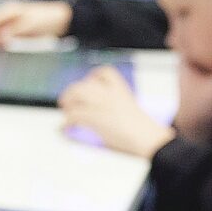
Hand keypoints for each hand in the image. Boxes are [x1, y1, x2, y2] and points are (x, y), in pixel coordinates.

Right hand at [0, 0, 73, 46]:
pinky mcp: (14, 32)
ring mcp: (10, 24)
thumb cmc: (45, 18)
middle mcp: (6, 17)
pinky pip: (3, 39)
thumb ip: (14, 31)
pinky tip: (2, 50)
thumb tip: (1, 38)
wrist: (59, 20)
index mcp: (8, 11)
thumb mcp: (29, 24)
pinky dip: (1, 45)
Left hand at [58, 66, 173, 157]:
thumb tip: (105, 119)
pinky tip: (65, 127)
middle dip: (73, 91)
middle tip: (68, 101)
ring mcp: (101, 103)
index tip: (88, 81)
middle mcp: (109, 93)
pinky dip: (66, 121)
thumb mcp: (131, 114)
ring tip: (65, 111)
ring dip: (68, 102)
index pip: (105, 73)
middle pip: (84, 84)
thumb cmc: (143, 131)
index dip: (94, 76)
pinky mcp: (94, 116)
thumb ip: (117, 110)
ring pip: (76, 94)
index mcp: (121, 91)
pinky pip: (73, 115)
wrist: (146, 137)